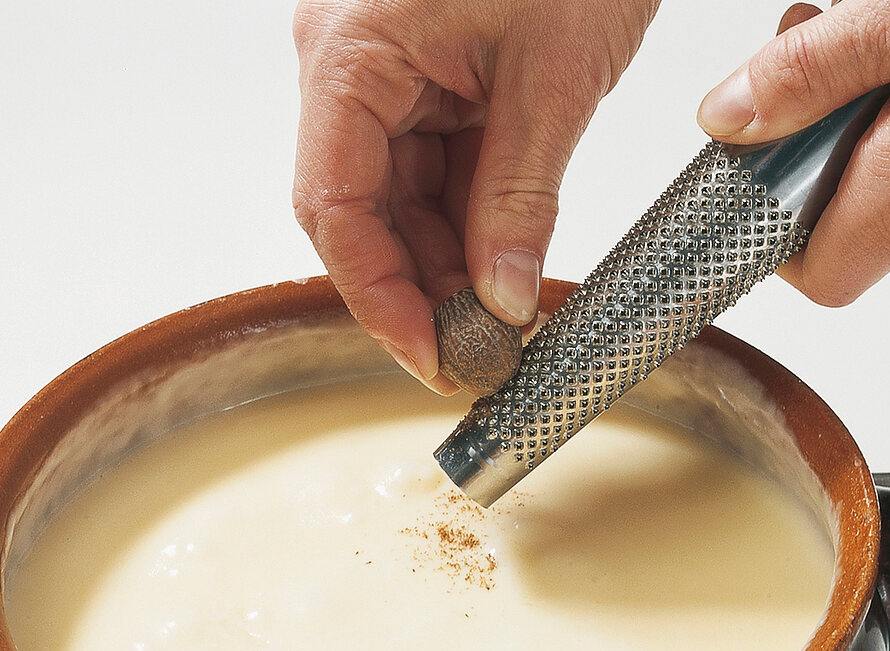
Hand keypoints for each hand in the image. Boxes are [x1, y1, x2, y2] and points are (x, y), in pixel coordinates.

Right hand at [292, 0, 658, 391]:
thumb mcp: (554, 76)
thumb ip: (519, 198)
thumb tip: (503, 299)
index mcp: (350, 55)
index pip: (335, 208)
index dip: (378, 298)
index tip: (429, 357)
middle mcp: (351, 67)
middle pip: (362, 214)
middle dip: (421, 290)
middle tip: (478, 354)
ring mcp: (389, 72)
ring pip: (400, 200)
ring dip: (449, 264)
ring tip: (503, 319)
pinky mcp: (429, 76)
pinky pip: (435, 169)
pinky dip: (472, 220)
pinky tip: (505, 263)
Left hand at [697, 0, 889, 305]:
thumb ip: (810, 71)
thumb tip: (726, 117)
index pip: (820, 275)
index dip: (776, 241)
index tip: (758, 178)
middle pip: (845, 226)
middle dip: (807, 157)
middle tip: (806, 79)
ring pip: (882, 186)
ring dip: (847, 125)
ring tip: (855, 47)